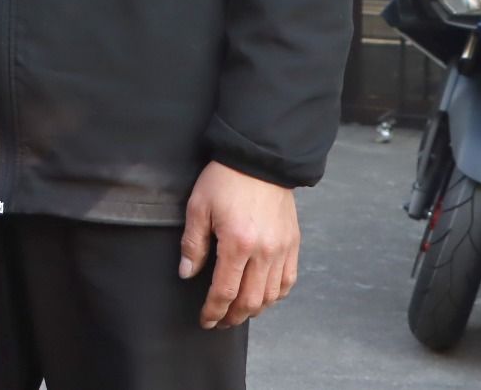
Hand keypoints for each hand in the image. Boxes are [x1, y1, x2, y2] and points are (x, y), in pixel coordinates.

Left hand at [180, 161, 300, 328]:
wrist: (259, 159)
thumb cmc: (225, 180)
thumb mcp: (199, 206)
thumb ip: (193, 244)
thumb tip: (187, 273)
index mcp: (237, 243)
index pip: (224, 291)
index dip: (213, 311)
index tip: (205, 320)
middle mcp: (264, 252)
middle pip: (250, 301)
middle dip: (233, 317)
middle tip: (220, 321)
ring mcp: (282, 249)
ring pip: (271, 296)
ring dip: (253, 310)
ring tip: (238, 312)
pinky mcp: (293, 243)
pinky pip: (288, 281)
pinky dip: (275, 296)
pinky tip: (263, 296)